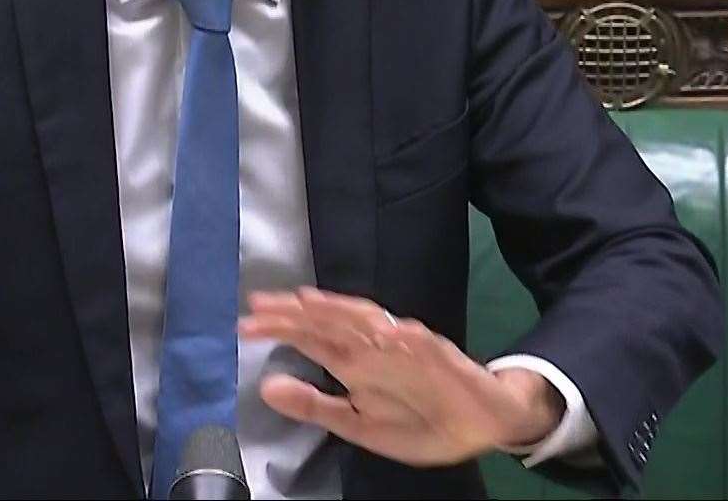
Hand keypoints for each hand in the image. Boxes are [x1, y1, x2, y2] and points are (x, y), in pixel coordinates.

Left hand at [239, 287, 563, 466]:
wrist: (482, 424)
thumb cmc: (420, 421)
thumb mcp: (357, 424)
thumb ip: (314, 406)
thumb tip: (266, 387)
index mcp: (353, 365)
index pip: (311, 339)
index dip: (280, 330)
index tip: (245, 325)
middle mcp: (372, 347)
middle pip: (328, 322)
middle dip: (295, 313)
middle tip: (258, 306)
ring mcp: (402, 345)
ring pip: (363, 320)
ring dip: (334, 310)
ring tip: (304, 303)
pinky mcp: (433, 350)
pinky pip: (410, 339)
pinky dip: (390, 331)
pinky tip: (372, 326)